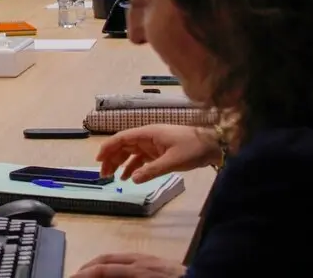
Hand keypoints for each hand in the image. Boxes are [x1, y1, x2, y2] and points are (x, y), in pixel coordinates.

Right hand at [72, 253, 184, 277]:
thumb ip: (121, 276)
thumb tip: (102, 274)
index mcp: (139, 270)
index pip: (103, 270)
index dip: (84, 274)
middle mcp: (141, 261)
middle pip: (106, 260)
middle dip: (86, 268)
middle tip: (74, 277)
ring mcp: (149, 259)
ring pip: (116, 257)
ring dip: (98, 265)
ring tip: (88, 274)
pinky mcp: (156, 261)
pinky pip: (127, 258)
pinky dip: (112, 264)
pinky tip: (112, 272)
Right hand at [98, 125, 219, 182]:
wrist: (214, 146)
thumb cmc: (193, 148)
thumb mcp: (172, 160)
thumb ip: (152, 170)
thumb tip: (132, 179)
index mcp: (147, 133)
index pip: (121, 138)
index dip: (108, 148)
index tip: (98, 159)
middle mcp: (147, 138)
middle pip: (123, 146)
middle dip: (111, 159)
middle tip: (104, 174)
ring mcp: (153, 145)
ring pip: (130, 153)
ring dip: (120, 164)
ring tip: (112, 177)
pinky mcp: (159, 153)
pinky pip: (141, 160)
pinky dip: (133, 168)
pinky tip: (129, 178)